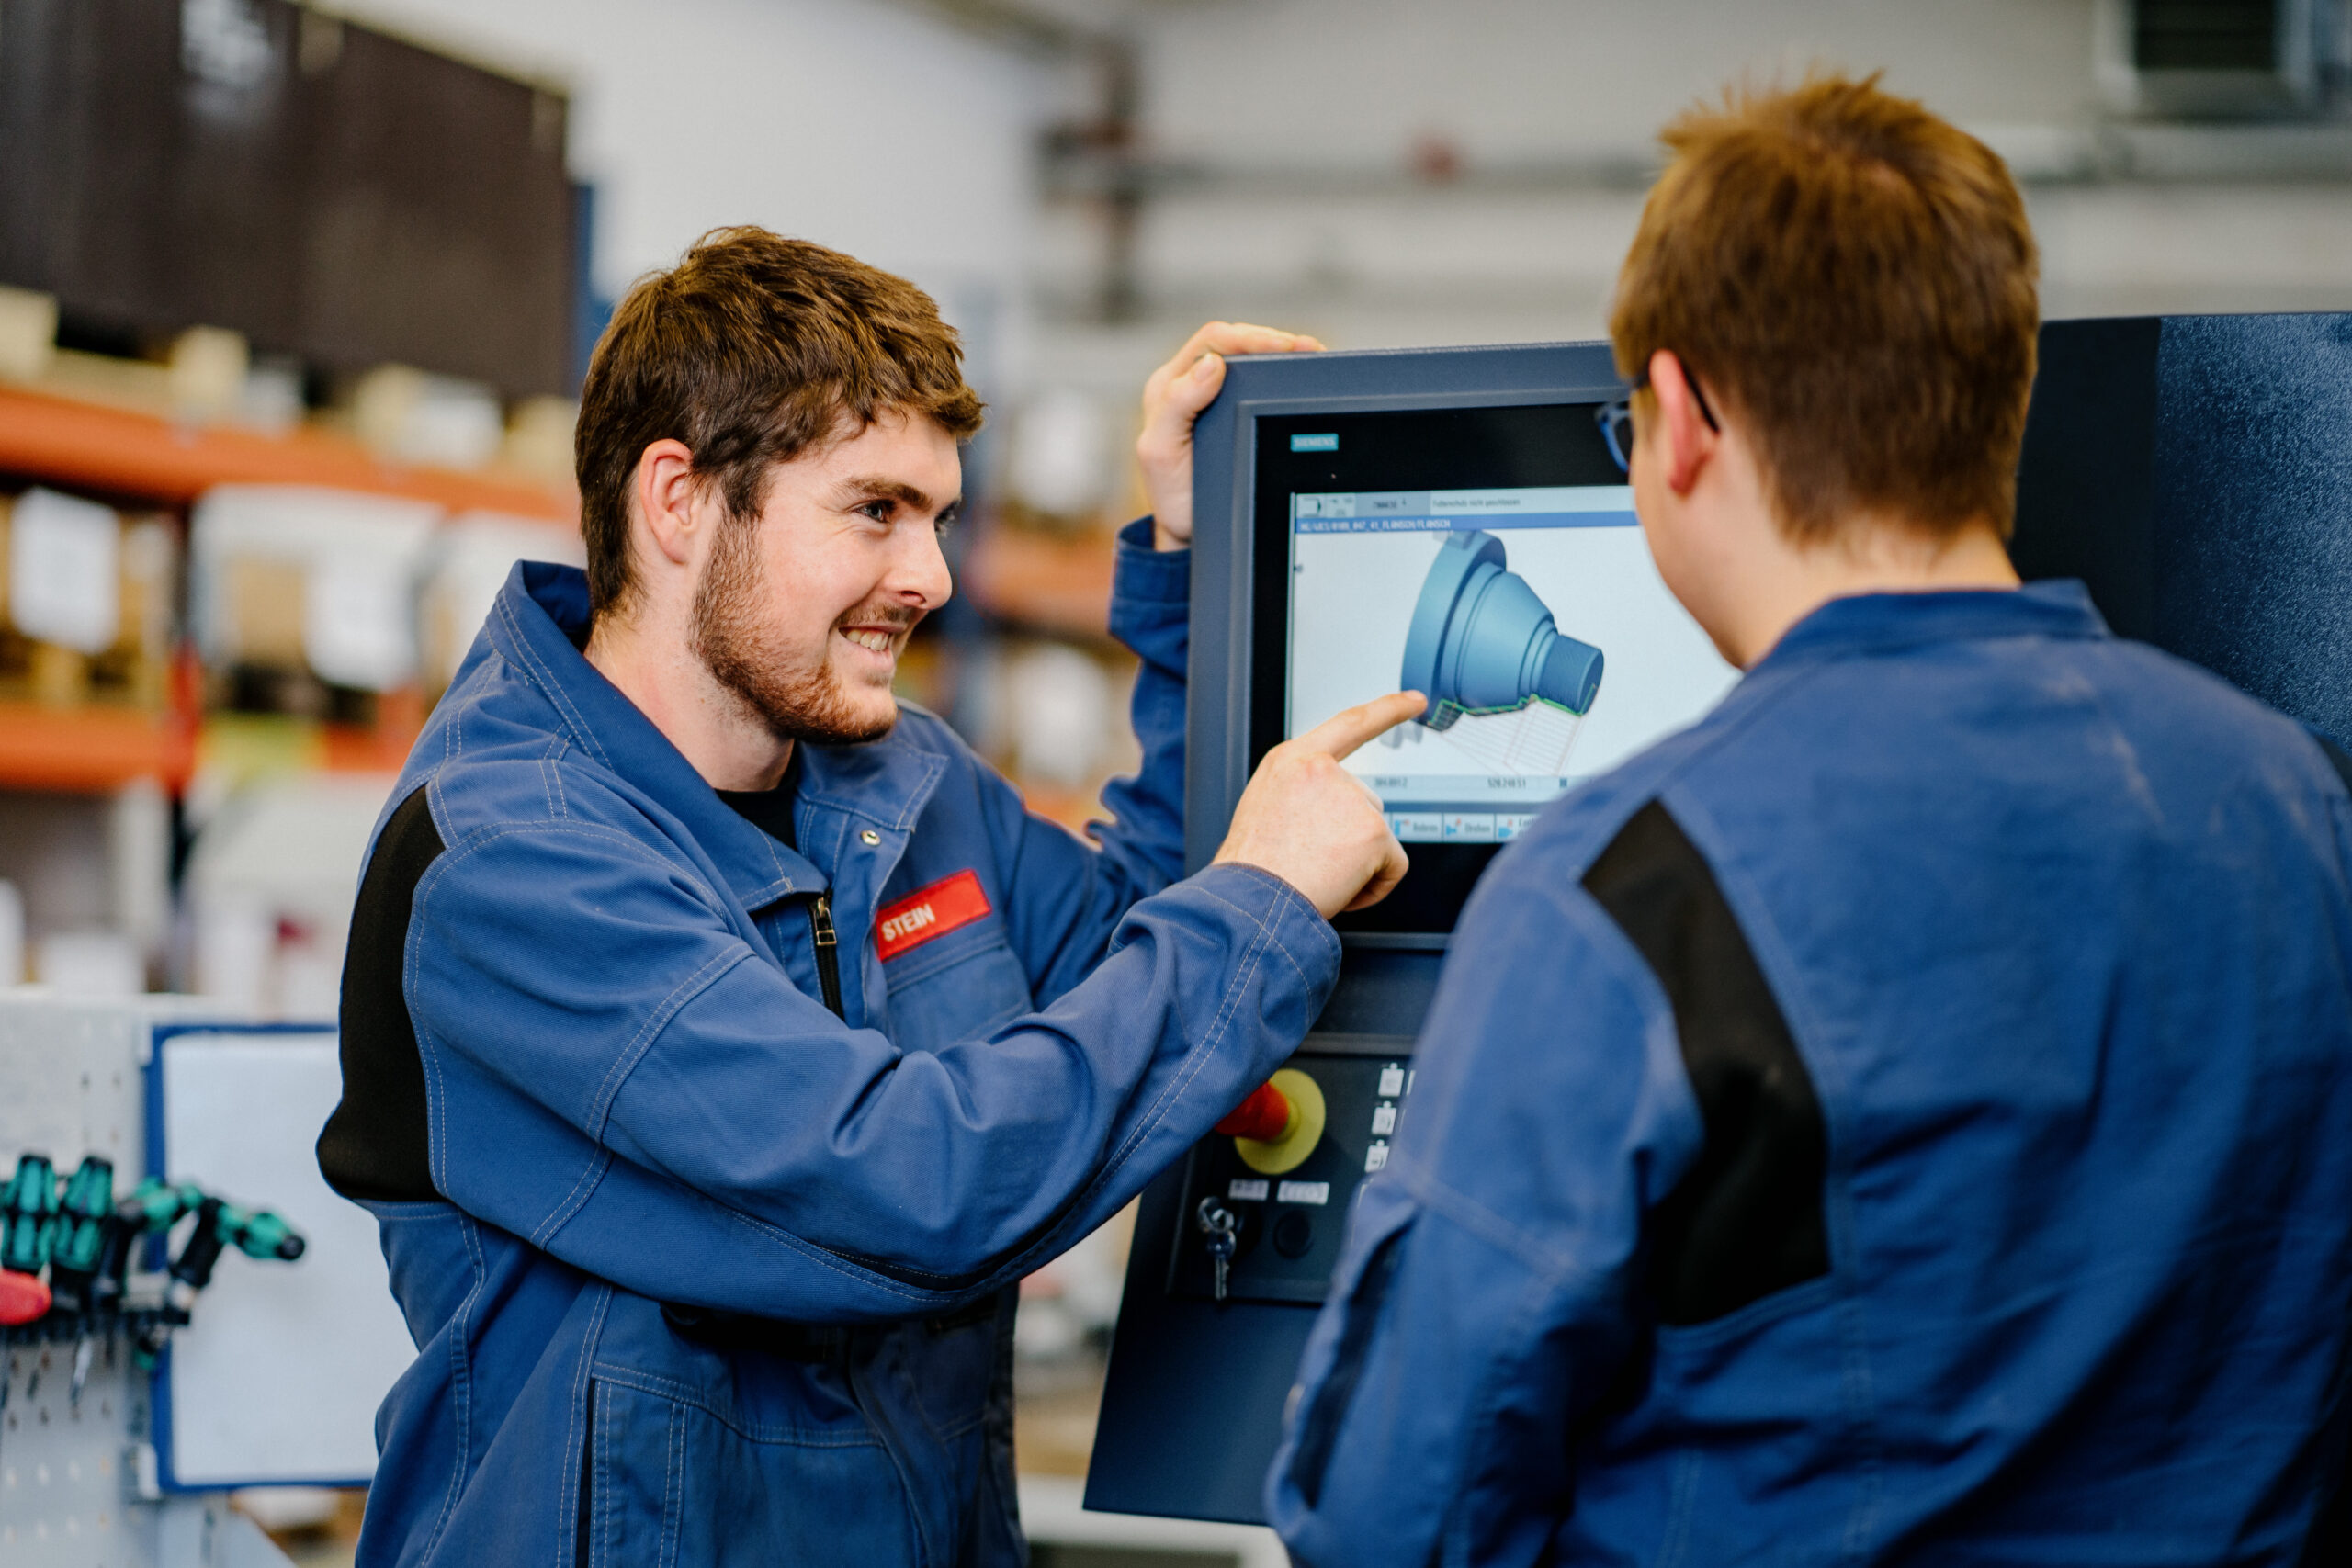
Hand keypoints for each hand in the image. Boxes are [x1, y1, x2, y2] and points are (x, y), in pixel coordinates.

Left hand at [1138, 321, 1324, 550]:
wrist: (1193, 532)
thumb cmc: (1175, 498)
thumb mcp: (1161, 452)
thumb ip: (1177, 405)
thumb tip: (1212, 365)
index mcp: (1169, 387)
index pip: (1211, 342)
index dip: (1248, 338)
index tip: (1283, 347)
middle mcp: (1190, 385)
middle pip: (1235, 344)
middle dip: (1273, 341)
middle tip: (1308, 350)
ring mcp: (1213, 397)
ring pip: (1250, 359)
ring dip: (1282, 355)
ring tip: (1311, 356)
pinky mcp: (1234, 413)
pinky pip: (1260, 383)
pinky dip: (1283, 376)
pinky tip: (1302, 377)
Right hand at [1214, 691, 1422, 917]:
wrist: (1249, 901)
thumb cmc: (1251, 869)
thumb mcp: (1264, 810)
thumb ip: (1302, 796)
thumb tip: (1334, 817)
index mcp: (1292, 760)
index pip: (1350, 724)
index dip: (1387, 710)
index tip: (1414, 701)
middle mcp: (1322, 769)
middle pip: (1365, 803)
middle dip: (1349, 838)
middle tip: (1311, 861)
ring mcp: (1350, 797)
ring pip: (1376, 837)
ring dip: (1356, 864)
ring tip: (1316, 875)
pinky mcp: (1373, 831)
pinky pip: (1394, 866)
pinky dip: (1374, 886)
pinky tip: (1341, 889)